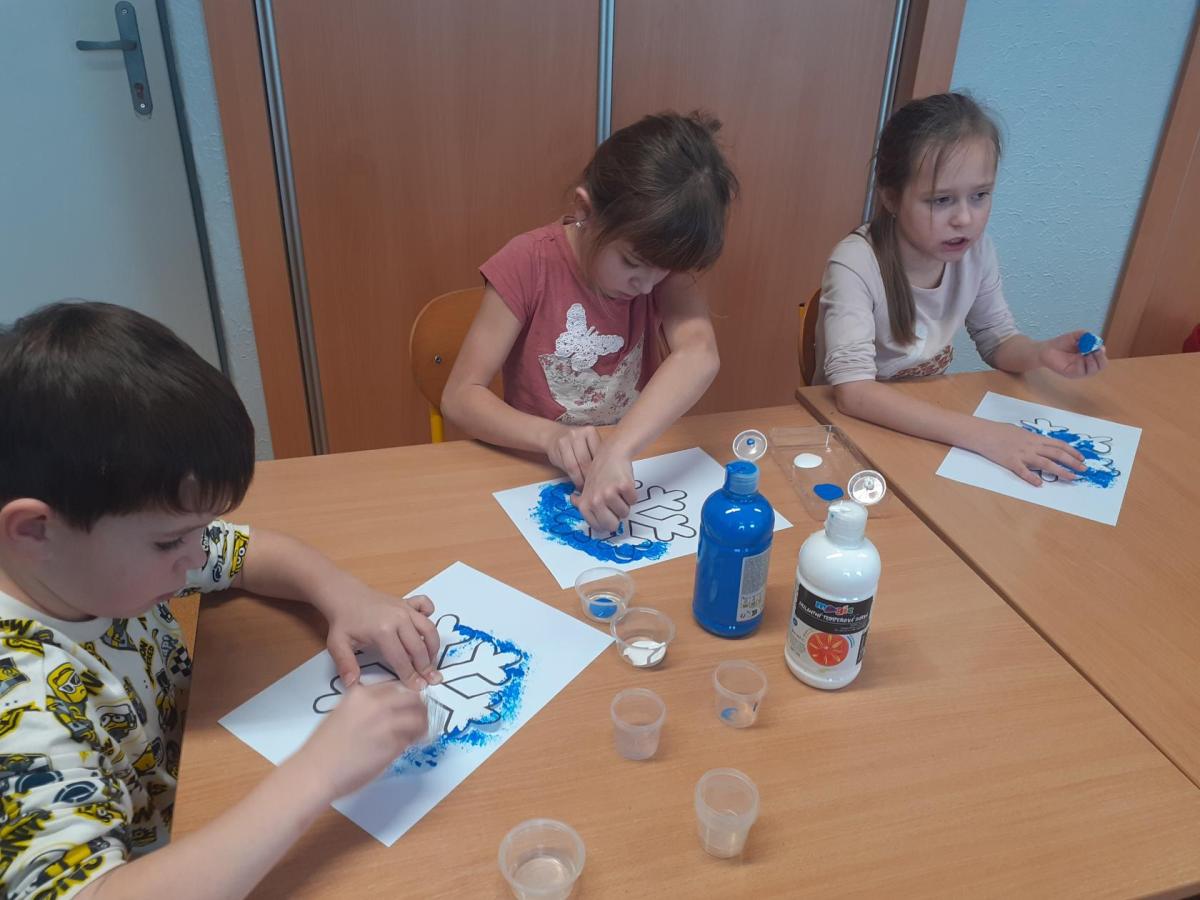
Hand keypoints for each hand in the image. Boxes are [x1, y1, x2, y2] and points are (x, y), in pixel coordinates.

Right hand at [290, 680, 426, 800]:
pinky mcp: (394, 743)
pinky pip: (412, 738)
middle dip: (418, 708)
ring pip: (418, 717)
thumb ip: (364, 708)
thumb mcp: (342, 714)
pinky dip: (414, 741)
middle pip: (412, 698)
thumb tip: (386, 712)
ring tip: (418, 734)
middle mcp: (377, 703)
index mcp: (361, 694)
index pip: (395, 686)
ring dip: (422, 725)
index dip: (405, 697)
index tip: (407, 706)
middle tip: (419, 719)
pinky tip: (409, 746)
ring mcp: (387, 722)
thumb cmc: (324, 749)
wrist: (316, 771)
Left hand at [322, 588, 441, 690]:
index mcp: (382, 631)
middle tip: (431, 680)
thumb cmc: (343, 621)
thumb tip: (352, 684)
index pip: (401, 660)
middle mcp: (398, 619)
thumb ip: (346, 665)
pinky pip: (427, 606)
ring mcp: (405, 609)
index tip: (418, 687)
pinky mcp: (408, 602)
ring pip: (428, 629)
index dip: (411, 676)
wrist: (345, 595)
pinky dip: (430, 617)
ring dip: (433, 647)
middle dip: (426, 667)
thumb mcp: (338, 644)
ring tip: (431, 661)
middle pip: (419, 648)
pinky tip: (424, 630)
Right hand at [545, 424, 600, 488]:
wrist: (553, 435)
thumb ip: (595, 455)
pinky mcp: (557, 448)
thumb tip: (607, 476)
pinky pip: (566, 467)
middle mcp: (578, 433)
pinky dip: (573, 477)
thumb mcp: (588, 444)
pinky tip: (577, 484)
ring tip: (586, 489)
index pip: (598, 454)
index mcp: (590, 431)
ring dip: (581, 480)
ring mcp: (566, 439)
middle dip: (591, 478)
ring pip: (575, 465)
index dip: (601, 470)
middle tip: (595, 489)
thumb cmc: (575, 443)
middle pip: (586, 460)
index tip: (604, 482)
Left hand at [571, 446, 636, 532]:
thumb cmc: (600, 473)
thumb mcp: (585, 488)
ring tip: (617, 490)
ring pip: (625, 513)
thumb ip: (580, 501)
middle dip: (616, 516)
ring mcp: (610, 494)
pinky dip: (631, 494)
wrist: (611, 454)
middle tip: (614, 503)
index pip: (600, 527)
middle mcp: (596, 501)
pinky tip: (623, 485)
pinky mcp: (623, 487)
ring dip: (624, 503)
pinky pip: (633, 501)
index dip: (606, 520)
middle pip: (613, 525)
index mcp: (585, 505)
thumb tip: (574, 503)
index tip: (607, 512)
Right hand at [972, 420, 1085, 486]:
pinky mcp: (1011, 462)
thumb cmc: (1000, 431)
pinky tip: (1039, 484)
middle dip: (1073, 462)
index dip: (1072, 452)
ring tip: (1071, 478)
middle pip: (1057, 454)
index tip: (1082, 459)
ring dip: (1061, 471)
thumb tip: (1042, 444)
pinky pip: (1023, 471)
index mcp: (1035, 438)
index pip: (1059, 445)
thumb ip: (1032, 439)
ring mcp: (1022, 454)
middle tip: (1083, 470)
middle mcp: (1032, 446)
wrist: (984, 433)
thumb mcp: (1020, 432)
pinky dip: (1032, 478)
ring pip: (1046, 463)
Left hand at [1038, 331, 1107, 377]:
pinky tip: (1080, 358)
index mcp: (1089, 355)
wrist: (1046, 349)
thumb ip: (1085, 335)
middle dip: (1101, 358)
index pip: (1102, 357)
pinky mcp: (1072, 373)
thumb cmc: (1060, 343)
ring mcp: (1079, 370)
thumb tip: (1095, 338)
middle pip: (1101, 366)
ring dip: (1094, 362)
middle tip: (1097, 351)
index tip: (1099, 346)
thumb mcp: (1075, 336)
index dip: (1102, 352)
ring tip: (1088, 354)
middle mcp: (1086, 364)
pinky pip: (1082, 372)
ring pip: (1094, 371)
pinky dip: (1084, 365)